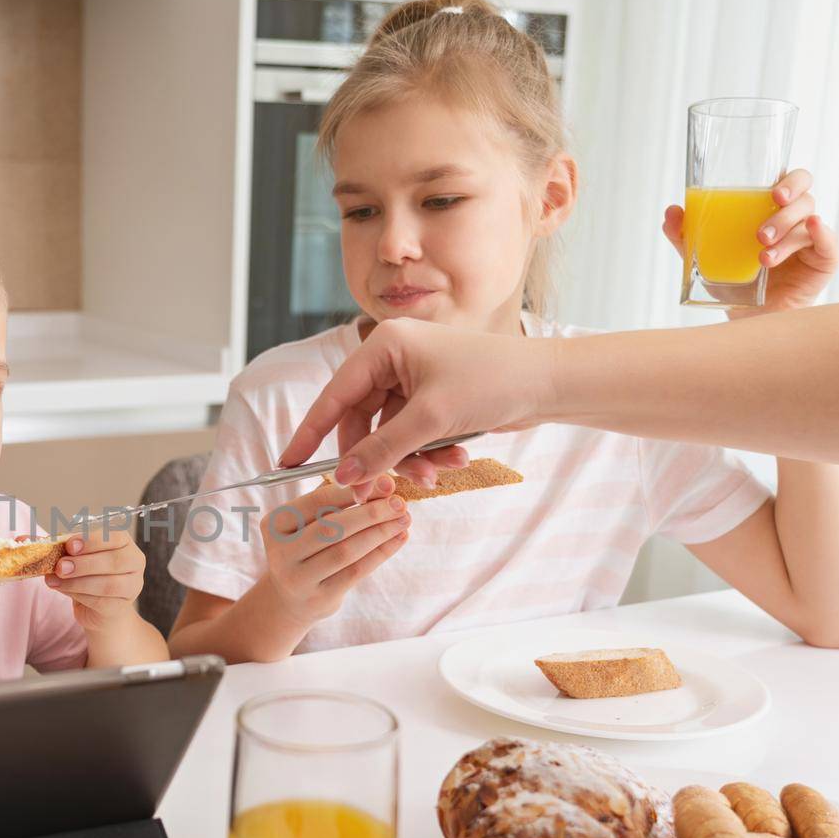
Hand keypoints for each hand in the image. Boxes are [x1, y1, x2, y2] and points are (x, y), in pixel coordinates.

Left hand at [44, 528, 145, 630]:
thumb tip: (19, 540)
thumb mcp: (70, 557)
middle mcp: (134, 562)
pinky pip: (102, 601)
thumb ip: (50, 547)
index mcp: (123, 542)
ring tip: (55, 580)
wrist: (98, 608)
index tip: (69, 545)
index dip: (92, 540)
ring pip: (108, 584)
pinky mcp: (122, 607)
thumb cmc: (86, 575)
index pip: (114, 537)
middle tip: (60, 566)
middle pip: (114, 561)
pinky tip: (64, 590)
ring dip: (78, 582)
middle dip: (84, 563)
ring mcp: (132, 586)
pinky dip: (80, 595)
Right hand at [258, 478, 410, 625]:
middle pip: (332, 528)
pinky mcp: (319, 598)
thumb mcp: (307, 522)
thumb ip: (333, 501)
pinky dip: (381, 552)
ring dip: (380, 533)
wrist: (291, 597)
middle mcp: (281, 551)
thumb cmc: (305, 548)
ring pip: (346, 551)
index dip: (352, 491)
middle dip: (370, 513)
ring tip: (404, 519)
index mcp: (275, 523)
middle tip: (399, 502)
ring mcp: (298, 578)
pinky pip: (356, 571)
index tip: (384, 481)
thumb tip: (379, 482)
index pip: (316, 502)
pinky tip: (398, 538)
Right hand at [277, 317, 556, 495]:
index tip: (289, 463)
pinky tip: (456, 457)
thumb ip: (382, 450)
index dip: (310, 432)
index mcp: (384, 345)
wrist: (549, 382)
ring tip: (438, 473)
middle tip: (381, 491)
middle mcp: (393, 358)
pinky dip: (428, 452)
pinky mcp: (432, 398)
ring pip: (388, 433)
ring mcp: (413, 379)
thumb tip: (344, 477)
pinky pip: (412, 434)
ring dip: (409, 459)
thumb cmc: (492, 382)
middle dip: (378, 457)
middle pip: (361, 420)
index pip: (334, 395)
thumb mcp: (431, 420)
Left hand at [664, 168, 838, 317]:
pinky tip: (811, 229)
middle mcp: (795, 220)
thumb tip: (672, 211)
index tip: (770, 192)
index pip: (790, 181)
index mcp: (772, 211)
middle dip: (787, 202)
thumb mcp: (705, 259)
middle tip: (765, 221)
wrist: (748, 320)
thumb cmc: (732, 283)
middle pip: (804, 194)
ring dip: (785, 232)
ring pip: (808, 220)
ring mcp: (811, 239)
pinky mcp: (824, 260)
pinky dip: (823, 233)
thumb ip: (687, 236)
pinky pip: (829, 242)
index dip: (788, 180)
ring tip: (762, 256)